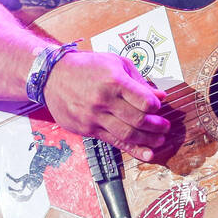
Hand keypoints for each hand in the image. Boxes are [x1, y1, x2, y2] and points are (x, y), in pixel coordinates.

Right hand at [42, 50, 171, 162]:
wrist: (52, 76)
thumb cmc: (87, 66)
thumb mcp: (116, 63)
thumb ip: (139, 81)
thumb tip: (160, 97)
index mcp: (114, 81)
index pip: (145, 101)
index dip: (156, 106)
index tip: (158, 107)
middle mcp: (103, 100)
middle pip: (138, 120)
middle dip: (157, 126)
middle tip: (165, 127)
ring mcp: (94, 117)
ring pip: (127, 134)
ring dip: (148, 140)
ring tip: (159, 140)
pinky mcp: (87, 129)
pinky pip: (114, 142)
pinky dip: (132, 150)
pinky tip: (146, 154)